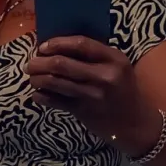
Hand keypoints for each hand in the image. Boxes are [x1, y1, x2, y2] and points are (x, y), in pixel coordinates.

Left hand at [24, 35, 143, 144]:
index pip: (81, 44)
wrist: (134, 122)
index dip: (58, 43)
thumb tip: (58, 46)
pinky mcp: (84, 111)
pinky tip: (37, 94)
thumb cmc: (122, 90)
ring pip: (55, 82)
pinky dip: (42, 96)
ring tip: (32, 78)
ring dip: (38, 79)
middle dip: (40, 62)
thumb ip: (95, 56)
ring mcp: (93, 95)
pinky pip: (56, 101)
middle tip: (30, 64)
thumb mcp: (118, 67)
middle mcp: (104, 76)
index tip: (43, 46)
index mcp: (114, 59)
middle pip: (62, 64)